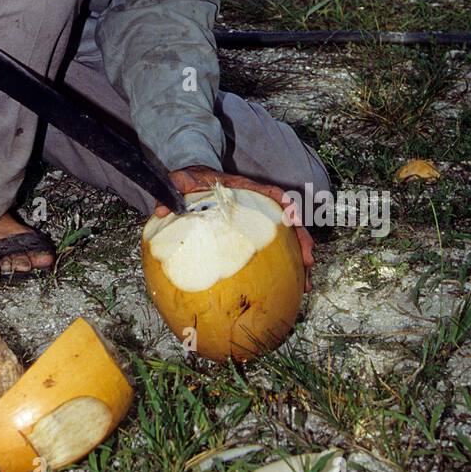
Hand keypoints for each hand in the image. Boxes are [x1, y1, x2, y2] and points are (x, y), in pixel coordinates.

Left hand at [154, 166, 314, 291]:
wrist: (193, 181)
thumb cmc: (191, 181)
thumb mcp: (181, 181)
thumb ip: (172, 190)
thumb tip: (161, 210)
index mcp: (245, 190)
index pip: (271, 194)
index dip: (286, 206)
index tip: (294, 220)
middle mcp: (258, 206)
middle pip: (288, 221)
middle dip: (301, 241)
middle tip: (309, 263)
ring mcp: (258, 221)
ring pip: (286, 240)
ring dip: (299, 260)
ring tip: (305, 285)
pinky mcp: (253, 236)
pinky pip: (272, 252)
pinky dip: (282, 269)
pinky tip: (284, 290)